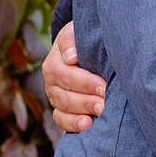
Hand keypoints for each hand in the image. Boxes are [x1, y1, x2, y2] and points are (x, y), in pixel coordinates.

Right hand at [41, 19, 107, 133]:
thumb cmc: (84, 40)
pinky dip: (73, 125)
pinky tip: (88, 125)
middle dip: (86, 100)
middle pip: (64, 95)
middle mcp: (51, 82)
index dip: (84, 82)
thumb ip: (71, 39)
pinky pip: (62, 121)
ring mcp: (56, 98)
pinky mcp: (62, 111)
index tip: (103, 86)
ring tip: (100, 114)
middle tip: (104, 103)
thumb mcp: (77, 31)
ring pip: (63, 109)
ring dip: (81, 113)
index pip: (64, 74)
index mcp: (53, 63)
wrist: (85, 50)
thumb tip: (70, 57)